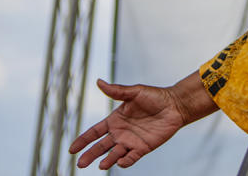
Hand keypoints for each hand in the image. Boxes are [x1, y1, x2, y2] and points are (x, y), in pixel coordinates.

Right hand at [69, 73, 215, 168]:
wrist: (175, 105)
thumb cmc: (155, 97)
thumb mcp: (134, 92)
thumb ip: (117, 91)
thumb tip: (98, 82)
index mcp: (115, 120)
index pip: (94, 132)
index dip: (83, 140)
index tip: (71, 149)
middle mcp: (120, 133)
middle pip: (101, 146)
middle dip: (90, 154)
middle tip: (80, 163)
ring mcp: (131, 141)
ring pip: (114, 154)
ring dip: (107, 160)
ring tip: (101, 165)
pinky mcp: (143, 147)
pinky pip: (132, 157)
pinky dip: (125, 161)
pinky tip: (121, 162)